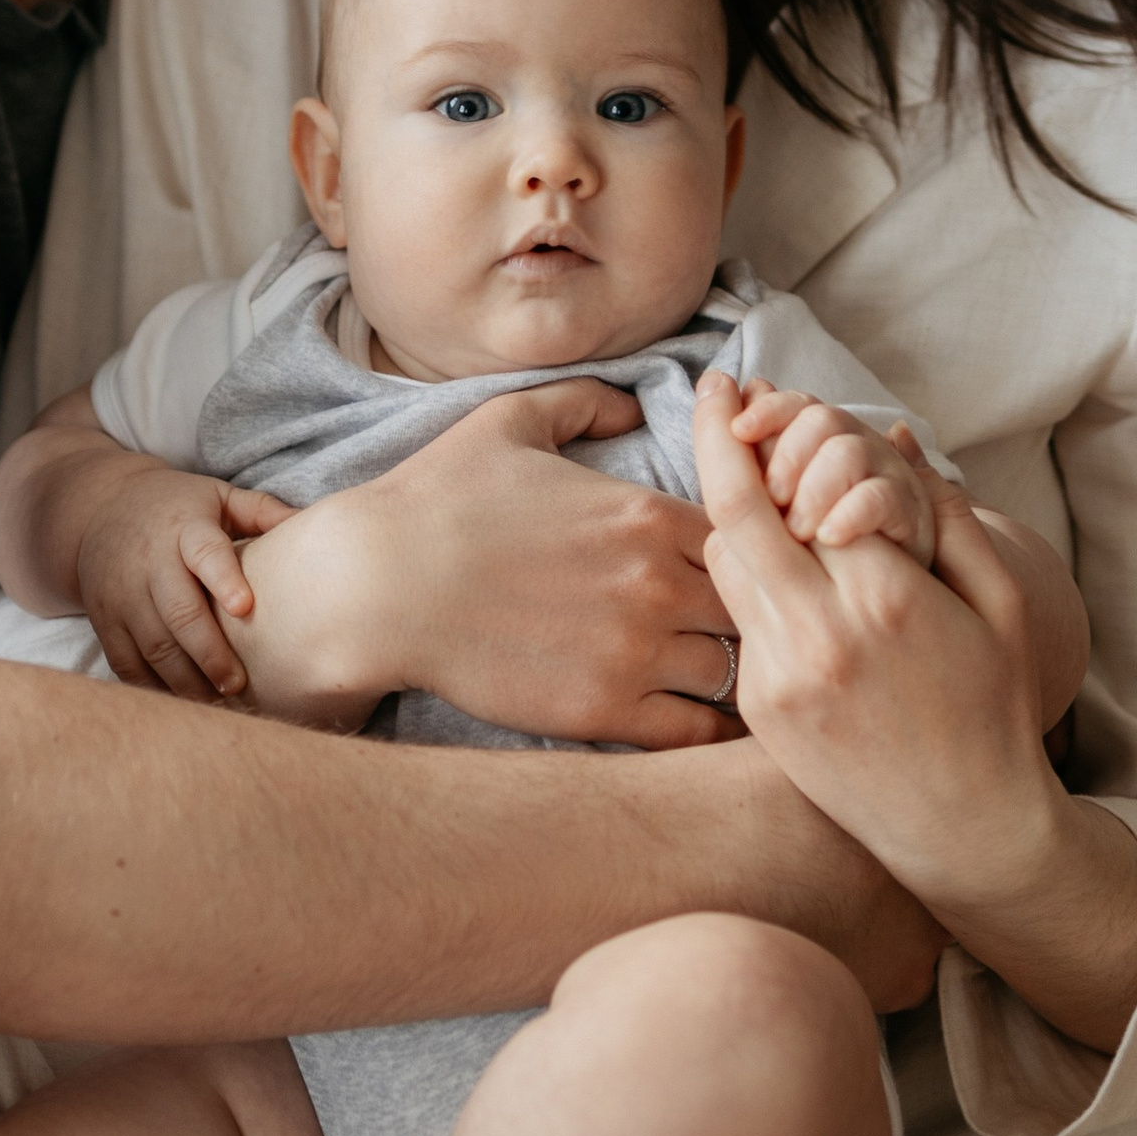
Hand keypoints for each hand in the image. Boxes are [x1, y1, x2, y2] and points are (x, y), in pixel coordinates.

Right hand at [61, 452, 297, 701]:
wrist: (99, 510)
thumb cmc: (176, 507)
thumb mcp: (217, 496)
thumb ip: (261, 511)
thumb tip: (310, 523)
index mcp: (185, 529)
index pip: (205, 554)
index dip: (224, 580)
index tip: (244, 608)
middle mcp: (150, 562)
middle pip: (179, 614)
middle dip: (210, 653)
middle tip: (238, 684)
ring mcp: (122, 594)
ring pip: (154, 647)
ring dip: (186, 680)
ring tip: (217, 704)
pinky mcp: (104, 620)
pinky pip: (126, 663)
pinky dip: (153, 688)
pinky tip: (182, 704)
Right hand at [230, 377, 739, 747]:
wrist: (378, 586)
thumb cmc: (439, 501)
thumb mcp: (510, 423)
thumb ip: (584, 404)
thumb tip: (634, 403)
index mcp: (646, 513)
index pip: (750, 535)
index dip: (755, 552)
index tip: (740, 566)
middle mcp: (656, 581)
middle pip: (758, 605)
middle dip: (758, 616)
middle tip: (746, 630)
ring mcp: (634, 650)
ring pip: (736, 671)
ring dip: (737, 674)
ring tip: (730, 682)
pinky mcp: (604, 710)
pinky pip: (695, 733)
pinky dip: (708, 731)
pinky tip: (700, 723)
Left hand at [694, 370, 1136, 1048]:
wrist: (965, 834)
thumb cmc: (998, 713)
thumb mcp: (1006, 606)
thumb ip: (951, 515)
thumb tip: (897, 436)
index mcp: (888, 601)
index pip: (808, 487)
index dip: (783, 433)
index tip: (758, 389)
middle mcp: (819, 636)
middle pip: (738, 513)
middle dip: (720, 441)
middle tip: (714, 390)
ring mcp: (778, 677)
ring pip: (724, 562)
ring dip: (731, 510)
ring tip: (742, 464)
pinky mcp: (758, 709)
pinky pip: (738, 617)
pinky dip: (750, 575)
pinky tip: (772, 553)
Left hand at [729, 384, 940, 555]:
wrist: (895, 613)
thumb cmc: (829, 566)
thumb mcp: (786, 519)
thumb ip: (759, 479)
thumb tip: (735, 422)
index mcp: (821, 446)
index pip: (792, 407)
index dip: (764, 410)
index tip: (738, 428)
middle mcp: (858, 450)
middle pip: (819, 419)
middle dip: (785, 452)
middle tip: (771, 497)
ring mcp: (889, 480)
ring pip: (846, 451)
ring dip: (812, 488)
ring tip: (797, 530)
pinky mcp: (914, 518)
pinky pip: (879, 498)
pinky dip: (848, 512)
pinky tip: (828, 536)